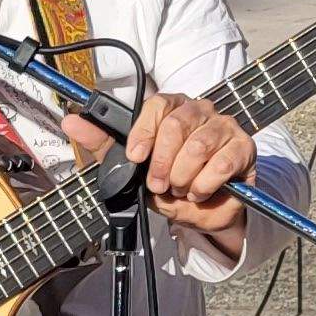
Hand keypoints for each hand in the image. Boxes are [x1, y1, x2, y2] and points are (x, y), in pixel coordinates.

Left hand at [68, 92, 254, 256]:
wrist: (204, 211)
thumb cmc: (169, 184)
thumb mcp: (134, 169)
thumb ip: (105, 145)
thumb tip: (72, 121)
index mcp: (172, 109)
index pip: (157, 104)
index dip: (144, 131)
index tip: (136, 157)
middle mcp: (200, 110)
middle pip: (177, 124)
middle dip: (162, 163)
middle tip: (158, 184)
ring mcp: (224, 126)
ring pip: (198, 145)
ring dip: (183, 177)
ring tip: (180, 190)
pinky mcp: (244, 147)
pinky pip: (222, 163)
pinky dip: (204, 185)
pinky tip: (199, 192)